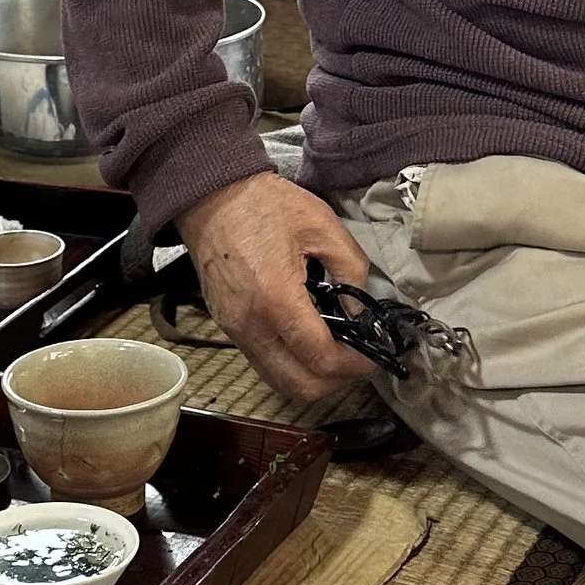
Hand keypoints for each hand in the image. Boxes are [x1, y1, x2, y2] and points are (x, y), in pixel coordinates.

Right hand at [180, 172, 372, 405]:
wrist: (211, 197)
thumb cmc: (265, 205)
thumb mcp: (323, 226)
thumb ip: (352, 270)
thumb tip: (359, 311)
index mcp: (277, 299)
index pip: (321, 359)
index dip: (355, 366)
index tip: (372, 355)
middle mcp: (251, 325)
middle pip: (301, 387)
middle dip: (337, 380)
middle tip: (357, 357)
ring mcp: (235, 330)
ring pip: (280, 382)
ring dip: (313, 377)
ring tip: (335, 350)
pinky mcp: (228, 328)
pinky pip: (264, 364)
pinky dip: (292, 364)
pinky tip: (308, 338)